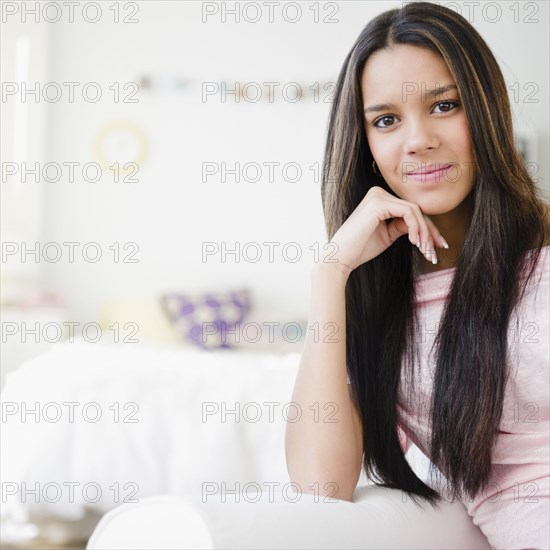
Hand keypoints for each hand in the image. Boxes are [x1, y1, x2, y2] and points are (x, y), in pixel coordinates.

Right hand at [321, 186, 446, 275]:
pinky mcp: (379, 203)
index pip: (410, 211)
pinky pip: (408, 212)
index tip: (437, 247)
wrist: (341, 257)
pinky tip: (415, 243)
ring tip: (426, 251)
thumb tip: (424, 226)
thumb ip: (403, 226)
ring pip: (415, 211)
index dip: (428, 229)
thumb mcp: (388, 235)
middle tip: (435, 252)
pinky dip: (416, 228)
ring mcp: (378, 196)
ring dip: (425, 233)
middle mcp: (378, 193)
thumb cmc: (360, 249)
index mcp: (380, 199)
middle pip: (415, 209)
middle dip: (430, 232)